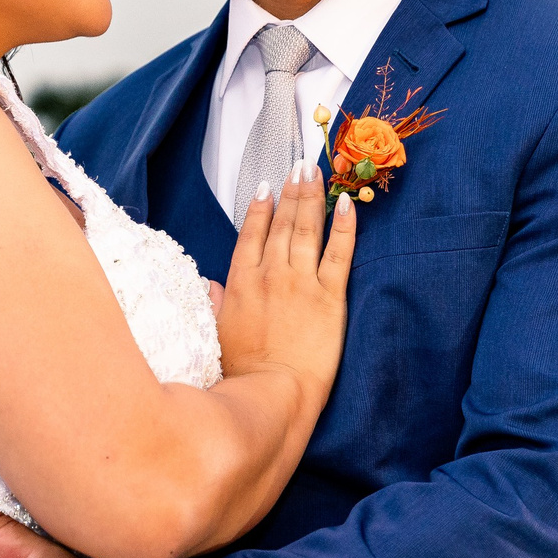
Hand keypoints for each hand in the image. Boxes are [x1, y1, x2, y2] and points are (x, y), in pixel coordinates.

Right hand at [217, 163, 354, 413]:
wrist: (273, 392)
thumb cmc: (241, 372)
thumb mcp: (216, 333)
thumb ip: (216, 303)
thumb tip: (210, 285)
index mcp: (241, 282)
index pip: (251, 234)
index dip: (260, 208)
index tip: (266, 186)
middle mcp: (270, 274)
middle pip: (282, 224)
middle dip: (290, 191)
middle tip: (298, 165)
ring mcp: (301, 282)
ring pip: (308, 230)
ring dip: (311, 197)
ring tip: (315, 172)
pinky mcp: (330, 296)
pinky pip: (339, 253)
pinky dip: (345, 226)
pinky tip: (347, 204)